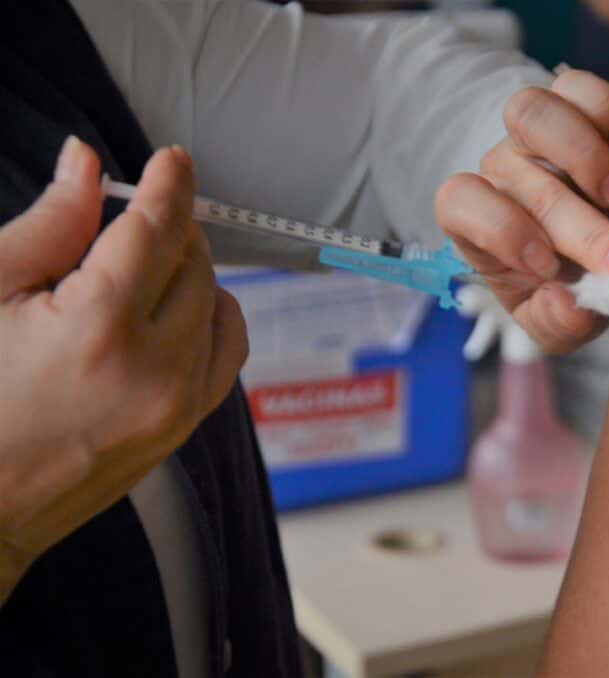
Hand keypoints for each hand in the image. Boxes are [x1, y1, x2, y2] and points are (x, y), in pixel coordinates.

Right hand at [0, 138, 247, 602]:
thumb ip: (50, 225)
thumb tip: (86, 163)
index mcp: (100, 328)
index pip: (158, 231)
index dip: (170, 185)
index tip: (174, 160)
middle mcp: (155, 369)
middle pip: (194, 265)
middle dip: (172, 229)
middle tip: (136, 215)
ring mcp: (177, 405)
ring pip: (218, 306)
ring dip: (194, 273)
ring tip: (148, 265)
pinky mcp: (184, 429)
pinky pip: (227, 354)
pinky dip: (212, 319)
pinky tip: (177, 309)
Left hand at [435, 69, 608, 353]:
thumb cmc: (581, 287)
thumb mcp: (565, 324)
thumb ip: (558, 324)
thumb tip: (565, 302)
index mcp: (480, 224)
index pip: (458, 201)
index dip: (499, 230)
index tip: (548, 268)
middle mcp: (501, 172)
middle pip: (519, 179)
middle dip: (576, 226)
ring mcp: (535, 135)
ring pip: (532, 114)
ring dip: (581, 155)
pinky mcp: (578, 106)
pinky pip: (579, 88)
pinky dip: (604, 114)